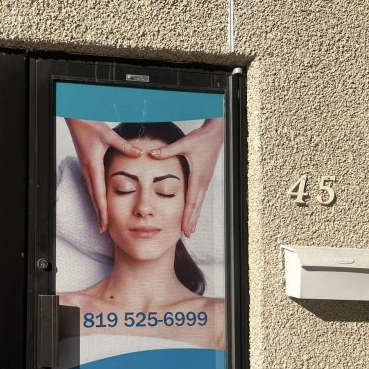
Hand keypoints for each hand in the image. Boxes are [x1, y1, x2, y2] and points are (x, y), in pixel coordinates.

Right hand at [65, 118, 142, 231]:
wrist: (77, 118)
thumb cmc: (91, 125)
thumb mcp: (110, 136)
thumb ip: (125, 146)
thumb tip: (140, 154)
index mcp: (93, 166)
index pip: (99, 194)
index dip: (102, 210)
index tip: (105, 223)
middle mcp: (88, 170)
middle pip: (94, 198)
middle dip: (99, 214)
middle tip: (103, 229)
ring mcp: (86, 169)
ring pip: (92, 193)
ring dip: (97, 207)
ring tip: (102, 220)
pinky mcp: (87, 165)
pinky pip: (92, 185)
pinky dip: (96, 197)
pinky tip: (100, 202)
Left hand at [149, 117, 223, 236]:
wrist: (216, 132)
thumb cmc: (201, 138)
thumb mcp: (183, 143)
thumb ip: (167, 150)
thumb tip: (152, 154)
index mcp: (198, 177)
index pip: (192, 202)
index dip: (188, 217)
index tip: (185, 230)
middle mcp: (203, 181)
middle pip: (196, 206)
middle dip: (192, 221)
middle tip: (187, 235)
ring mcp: (205, 180)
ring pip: (199, 202)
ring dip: (194, 215)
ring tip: (190, 228)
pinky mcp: (205, 177)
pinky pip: (199, 196)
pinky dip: (195, 206)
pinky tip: (192, 211)